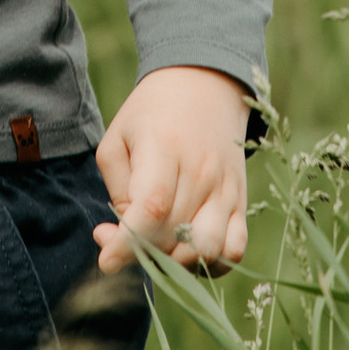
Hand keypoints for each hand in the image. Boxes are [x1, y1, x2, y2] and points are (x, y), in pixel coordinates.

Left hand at [94, 63, 249, 274]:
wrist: (204, 85)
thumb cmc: (150, 115)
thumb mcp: (117, 140)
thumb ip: (117, 192)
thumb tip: (122, 238)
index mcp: (165, 148)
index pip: (152, 208)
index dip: (128, 244)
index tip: (107, 261)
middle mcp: (202, 171)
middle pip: (173, 235)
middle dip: (140, 252)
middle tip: (120, 236)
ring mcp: (226, 188)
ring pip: (207, 250)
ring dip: (176, 262)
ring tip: (157, 243)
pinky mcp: (241, 200)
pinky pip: (235, 249)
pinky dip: (212, 264)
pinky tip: (187, 249)